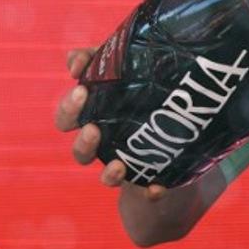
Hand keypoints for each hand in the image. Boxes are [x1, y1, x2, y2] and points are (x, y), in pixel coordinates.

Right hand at [55, 48, 166, 201]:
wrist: (181, 121)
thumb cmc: (140, 87)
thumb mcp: (124, 65)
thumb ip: (99, 57)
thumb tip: (74, 60)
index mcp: (93, 117)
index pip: (68, 117)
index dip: (69, 106)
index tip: (81, 88)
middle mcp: (104, 144)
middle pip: (81, 150)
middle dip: (82, 142)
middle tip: (93, 128)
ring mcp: (124, 161)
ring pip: (106, 176)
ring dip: (108, 174)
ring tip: (117, 165)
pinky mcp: (148, 177)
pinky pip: (146, 191)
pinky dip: (148, 191)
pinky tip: (155, 187)